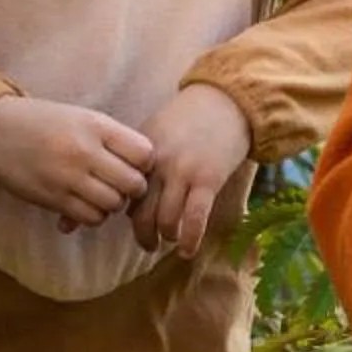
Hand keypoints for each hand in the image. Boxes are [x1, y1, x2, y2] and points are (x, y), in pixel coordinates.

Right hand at [0, 96, 152, 229]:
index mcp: (96, 125)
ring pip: (113, 204)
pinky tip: (85, 202)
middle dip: (133, 188)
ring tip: (101, 192)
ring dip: (113, 203)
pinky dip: (94, 215)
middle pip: (133, 183)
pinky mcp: (53, 198)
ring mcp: (68, 177)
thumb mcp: (82, 117)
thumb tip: (145, 166)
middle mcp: (84, 151)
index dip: (145, 162)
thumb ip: (113, 138)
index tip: (134, 163)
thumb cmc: (44, 122)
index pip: (144, 153)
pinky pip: (90, 218)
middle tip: (122, 183)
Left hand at [126, 83, 253, 255]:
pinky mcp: (208, 179)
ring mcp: (183, 172)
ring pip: (166, 220)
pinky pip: (194, 218)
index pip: (124, 193)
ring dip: (167, 237)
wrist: (227, 101)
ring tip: (172, 241)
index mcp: (142, 153)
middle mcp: (158, 164)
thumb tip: (127, 191)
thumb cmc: (191, 118)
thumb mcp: (156, 131)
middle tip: (148, 244)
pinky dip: (190, 240)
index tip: (133, 222)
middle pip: (140, 214)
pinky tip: (188, 250)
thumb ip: (141, 159)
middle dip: (143, 235)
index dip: (126, 212)